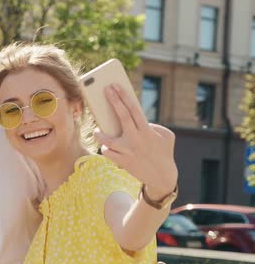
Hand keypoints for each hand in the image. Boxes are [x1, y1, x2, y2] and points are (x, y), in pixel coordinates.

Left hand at [94, 84, 177, 198]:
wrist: (162, 177)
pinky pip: (108, 152)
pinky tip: (106, 147)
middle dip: (113, 101)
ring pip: (108, 139)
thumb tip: (134, 120)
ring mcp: (128, 151)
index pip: (133, 109)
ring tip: (97, 130)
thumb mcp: (165, 136)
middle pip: (122, 116)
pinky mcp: (122, 162)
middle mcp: (137, 139)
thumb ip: (153, 126)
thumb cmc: (163, 152)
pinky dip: (106, 149)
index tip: (114, 86)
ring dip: (100, 134)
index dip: (123, 96)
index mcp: (147, 131)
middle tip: (105, 90)